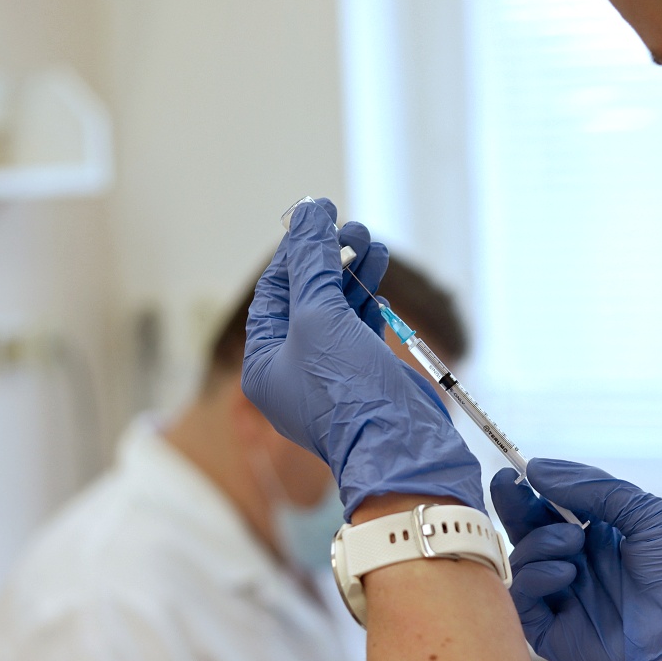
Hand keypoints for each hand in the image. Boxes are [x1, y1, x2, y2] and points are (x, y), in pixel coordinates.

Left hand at [243, 197, 483, 516]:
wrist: (398, 446)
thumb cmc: (348, 391)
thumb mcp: (320, 317)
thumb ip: (312, 263)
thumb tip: (308, 213)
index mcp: (263, 361)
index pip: (273, 291)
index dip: (296, 251)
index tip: (320, 216)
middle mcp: (292, 368)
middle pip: (306, 298)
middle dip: (329, 259)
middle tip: (353, 228)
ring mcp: (330, 374)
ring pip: (337, 310)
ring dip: (353, 273)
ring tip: (373, 243)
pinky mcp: (363, 376)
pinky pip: (359, 328)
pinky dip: (369, 299)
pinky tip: (380, 275)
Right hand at [491, 458, 661, 660]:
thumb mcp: (649, 516)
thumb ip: (595, 489)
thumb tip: (540, 468)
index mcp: (605, 538)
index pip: (556, 509)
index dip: (534, 490)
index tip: (518, 470)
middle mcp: (583, 567)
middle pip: (531, 534)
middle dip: (517, 508)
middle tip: (508, 486)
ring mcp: (569, 601)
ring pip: (525, 564)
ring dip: (539, 542)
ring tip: (571, 540)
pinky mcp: (559, 636)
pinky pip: (526, 603)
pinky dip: (536, 579)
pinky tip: (565, 573)